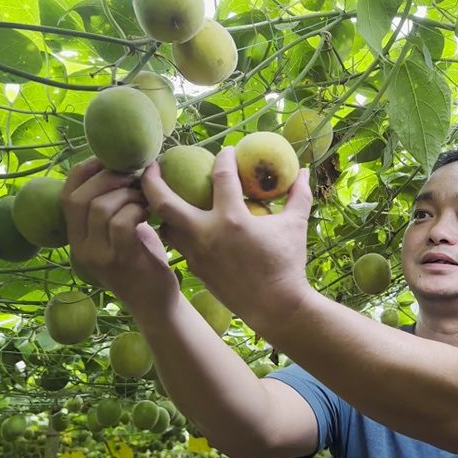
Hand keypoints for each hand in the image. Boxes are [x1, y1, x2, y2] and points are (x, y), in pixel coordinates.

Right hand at [61, 158, 178, 310]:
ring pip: (102, 207)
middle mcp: (81, 247)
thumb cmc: (142, 261)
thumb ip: (111, 208)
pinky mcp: (120, 260)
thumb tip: (119, 168)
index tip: (105, 159)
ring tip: (144, 198)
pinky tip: (149, 213)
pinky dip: (137, 210)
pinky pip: (122, 222)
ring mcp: (98, 255)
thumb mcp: (119, 233)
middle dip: (109, 179)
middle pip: (80, 198)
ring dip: (128, 195)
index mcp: (76, 238)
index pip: (66, 195)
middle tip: (133, 178)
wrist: (156, 303)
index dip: (83, 172)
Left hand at [141, 147, 313, 332]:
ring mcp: (198, 254)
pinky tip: (182, 225)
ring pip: (165, 227)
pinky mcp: (196, 269)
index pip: (221, 177)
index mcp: (233, 219)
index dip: (224, 159)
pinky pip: (178, 246)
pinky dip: (177, 232)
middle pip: (164, 202)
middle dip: (152, 180)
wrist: (276, 307)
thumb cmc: (287, 264)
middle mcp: (207, 234)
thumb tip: (306, 172)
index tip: (226, 151)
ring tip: (162, 197)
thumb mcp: (295, 226)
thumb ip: (298, 195)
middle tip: (153, 165)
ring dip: (161, 211)